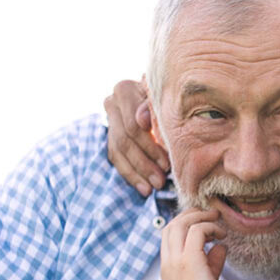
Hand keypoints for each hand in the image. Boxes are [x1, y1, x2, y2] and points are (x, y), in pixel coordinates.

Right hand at [104, 78, 168, 195]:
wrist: (162, 96)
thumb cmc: (170, 98)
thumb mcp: (166, 100)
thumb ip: (154, 108)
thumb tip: (142, 121)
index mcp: (124, 90)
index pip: (133, 127)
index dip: (150, 148)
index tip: (167, 165)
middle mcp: (112, 103)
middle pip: (124, 141)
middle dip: (144, 164)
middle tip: (160, 182)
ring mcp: (109, 119)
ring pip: (118, 152)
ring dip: (136, 173)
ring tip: (151, 188)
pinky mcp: (110, 134)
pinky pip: (115, 157)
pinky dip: (129, 174)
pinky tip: (142, 187)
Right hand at [159, 209, 229, 279]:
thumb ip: (211, 263)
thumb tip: (220, 246)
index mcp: (167, 269)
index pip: (168, 236)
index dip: (184, 223)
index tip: (204, 223)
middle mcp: (168, 263)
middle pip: (172, 225)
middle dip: (191, 214)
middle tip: (211, 213)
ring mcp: (176, 262)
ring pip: (181, 224)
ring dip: (202, 218)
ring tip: (219, 221)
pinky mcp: (190, 262)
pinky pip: (197, 231)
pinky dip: (210, 227)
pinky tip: (222, 236)